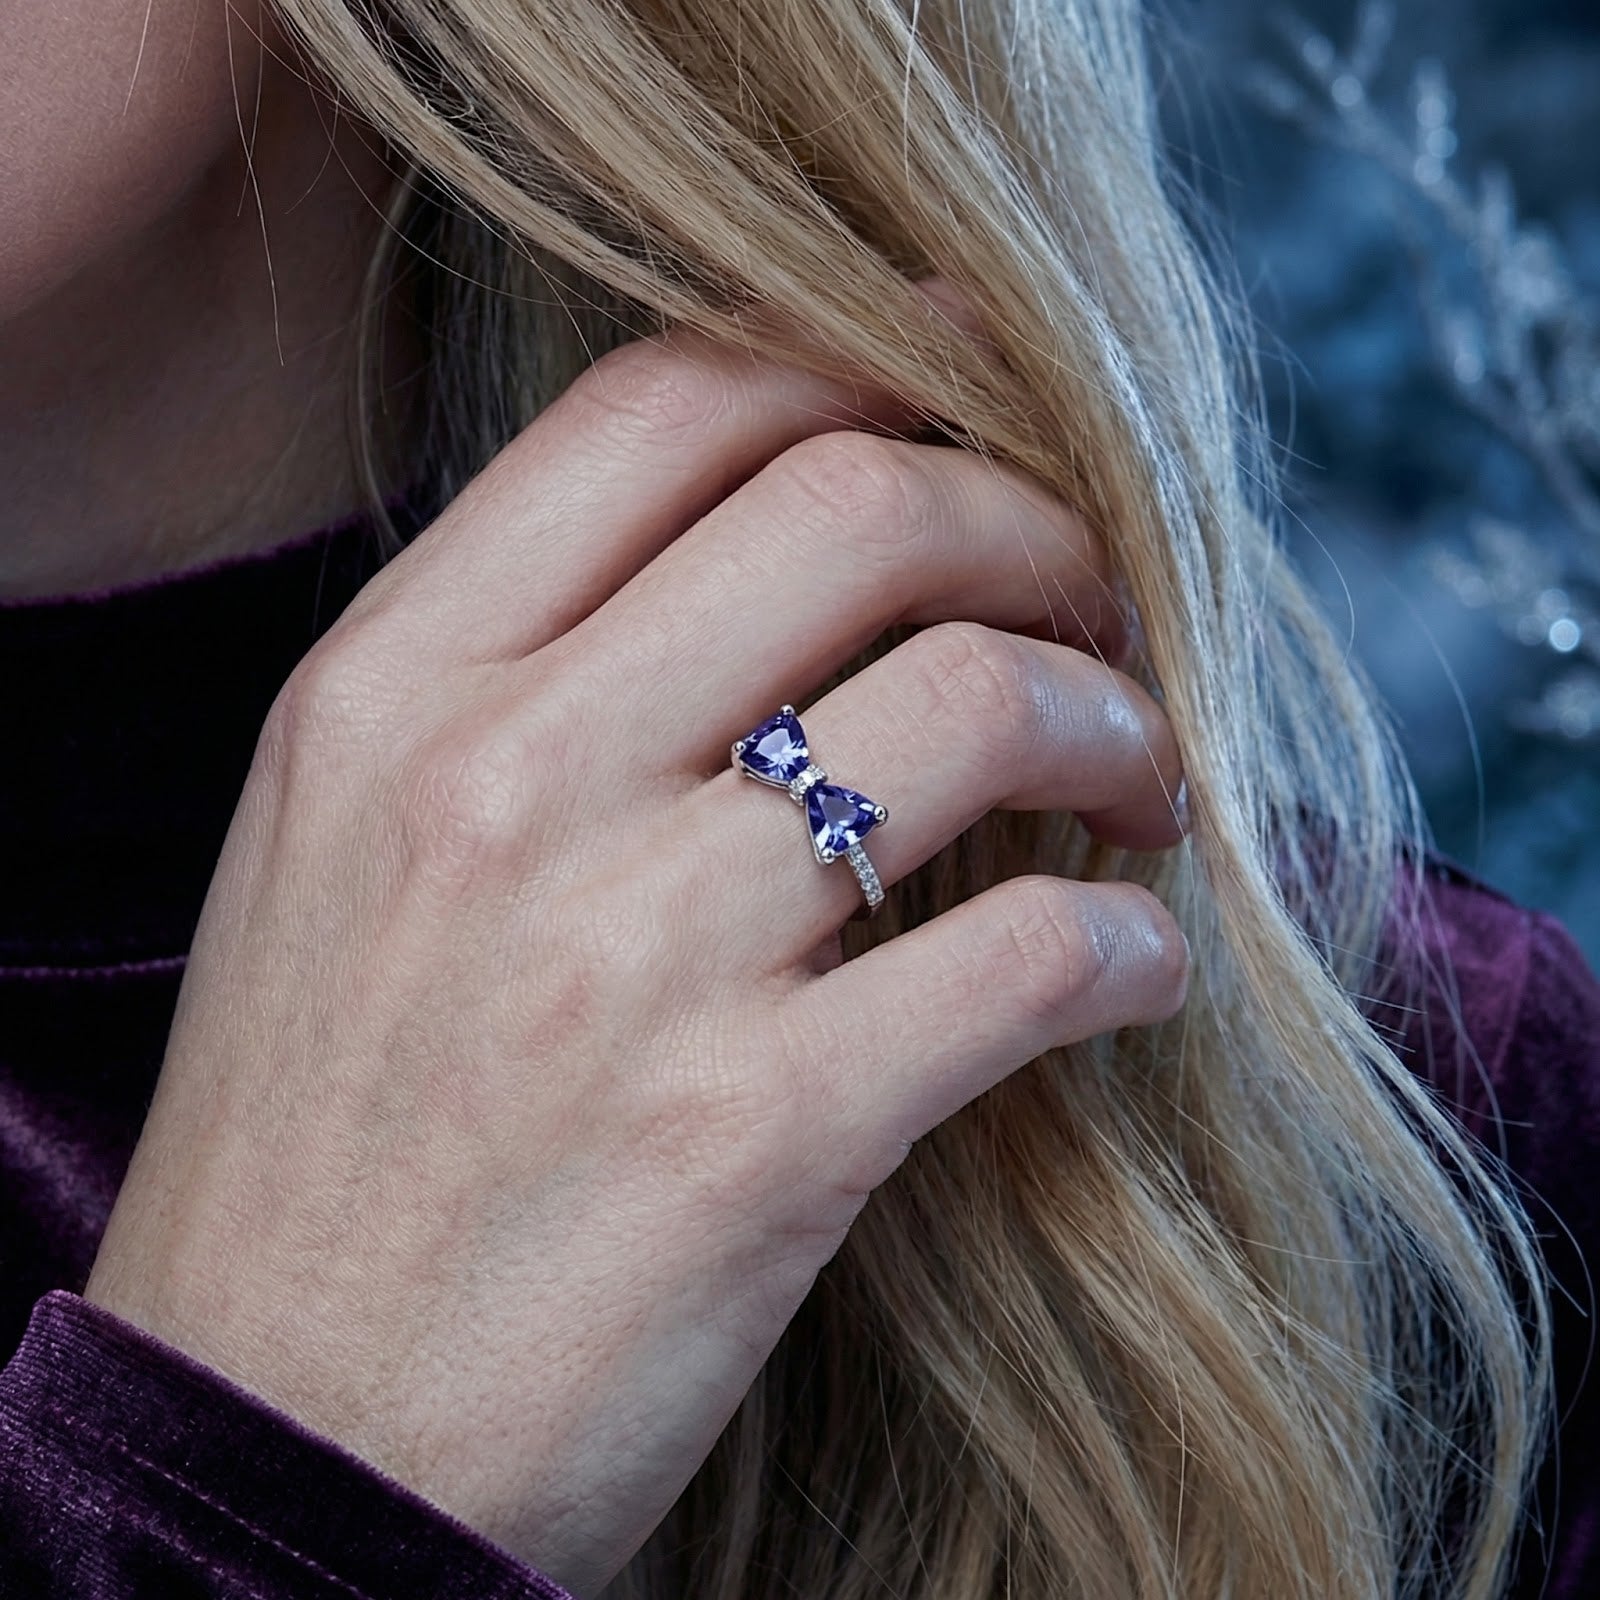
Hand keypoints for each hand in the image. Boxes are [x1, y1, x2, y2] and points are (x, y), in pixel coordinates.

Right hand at [83, 281, 1189, 1596]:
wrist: (276, 1440)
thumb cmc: (326, 1133)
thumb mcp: (355, 843)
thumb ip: (536, 677)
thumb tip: (781, 568)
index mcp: (393, 684)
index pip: (671, 401)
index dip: (871, 361)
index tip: (982, 409)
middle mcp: (505, 778)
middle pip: (860, 507)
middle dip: (1038, 528)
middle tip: (1100, 611)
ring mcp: (631, 953)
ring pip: (976, 705)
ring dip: (1116, 730)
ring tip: (1140, 789)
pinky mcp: (755, 1135)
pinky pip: (1030, 958)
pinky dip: (1129, 948)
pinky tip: (1132, 971)